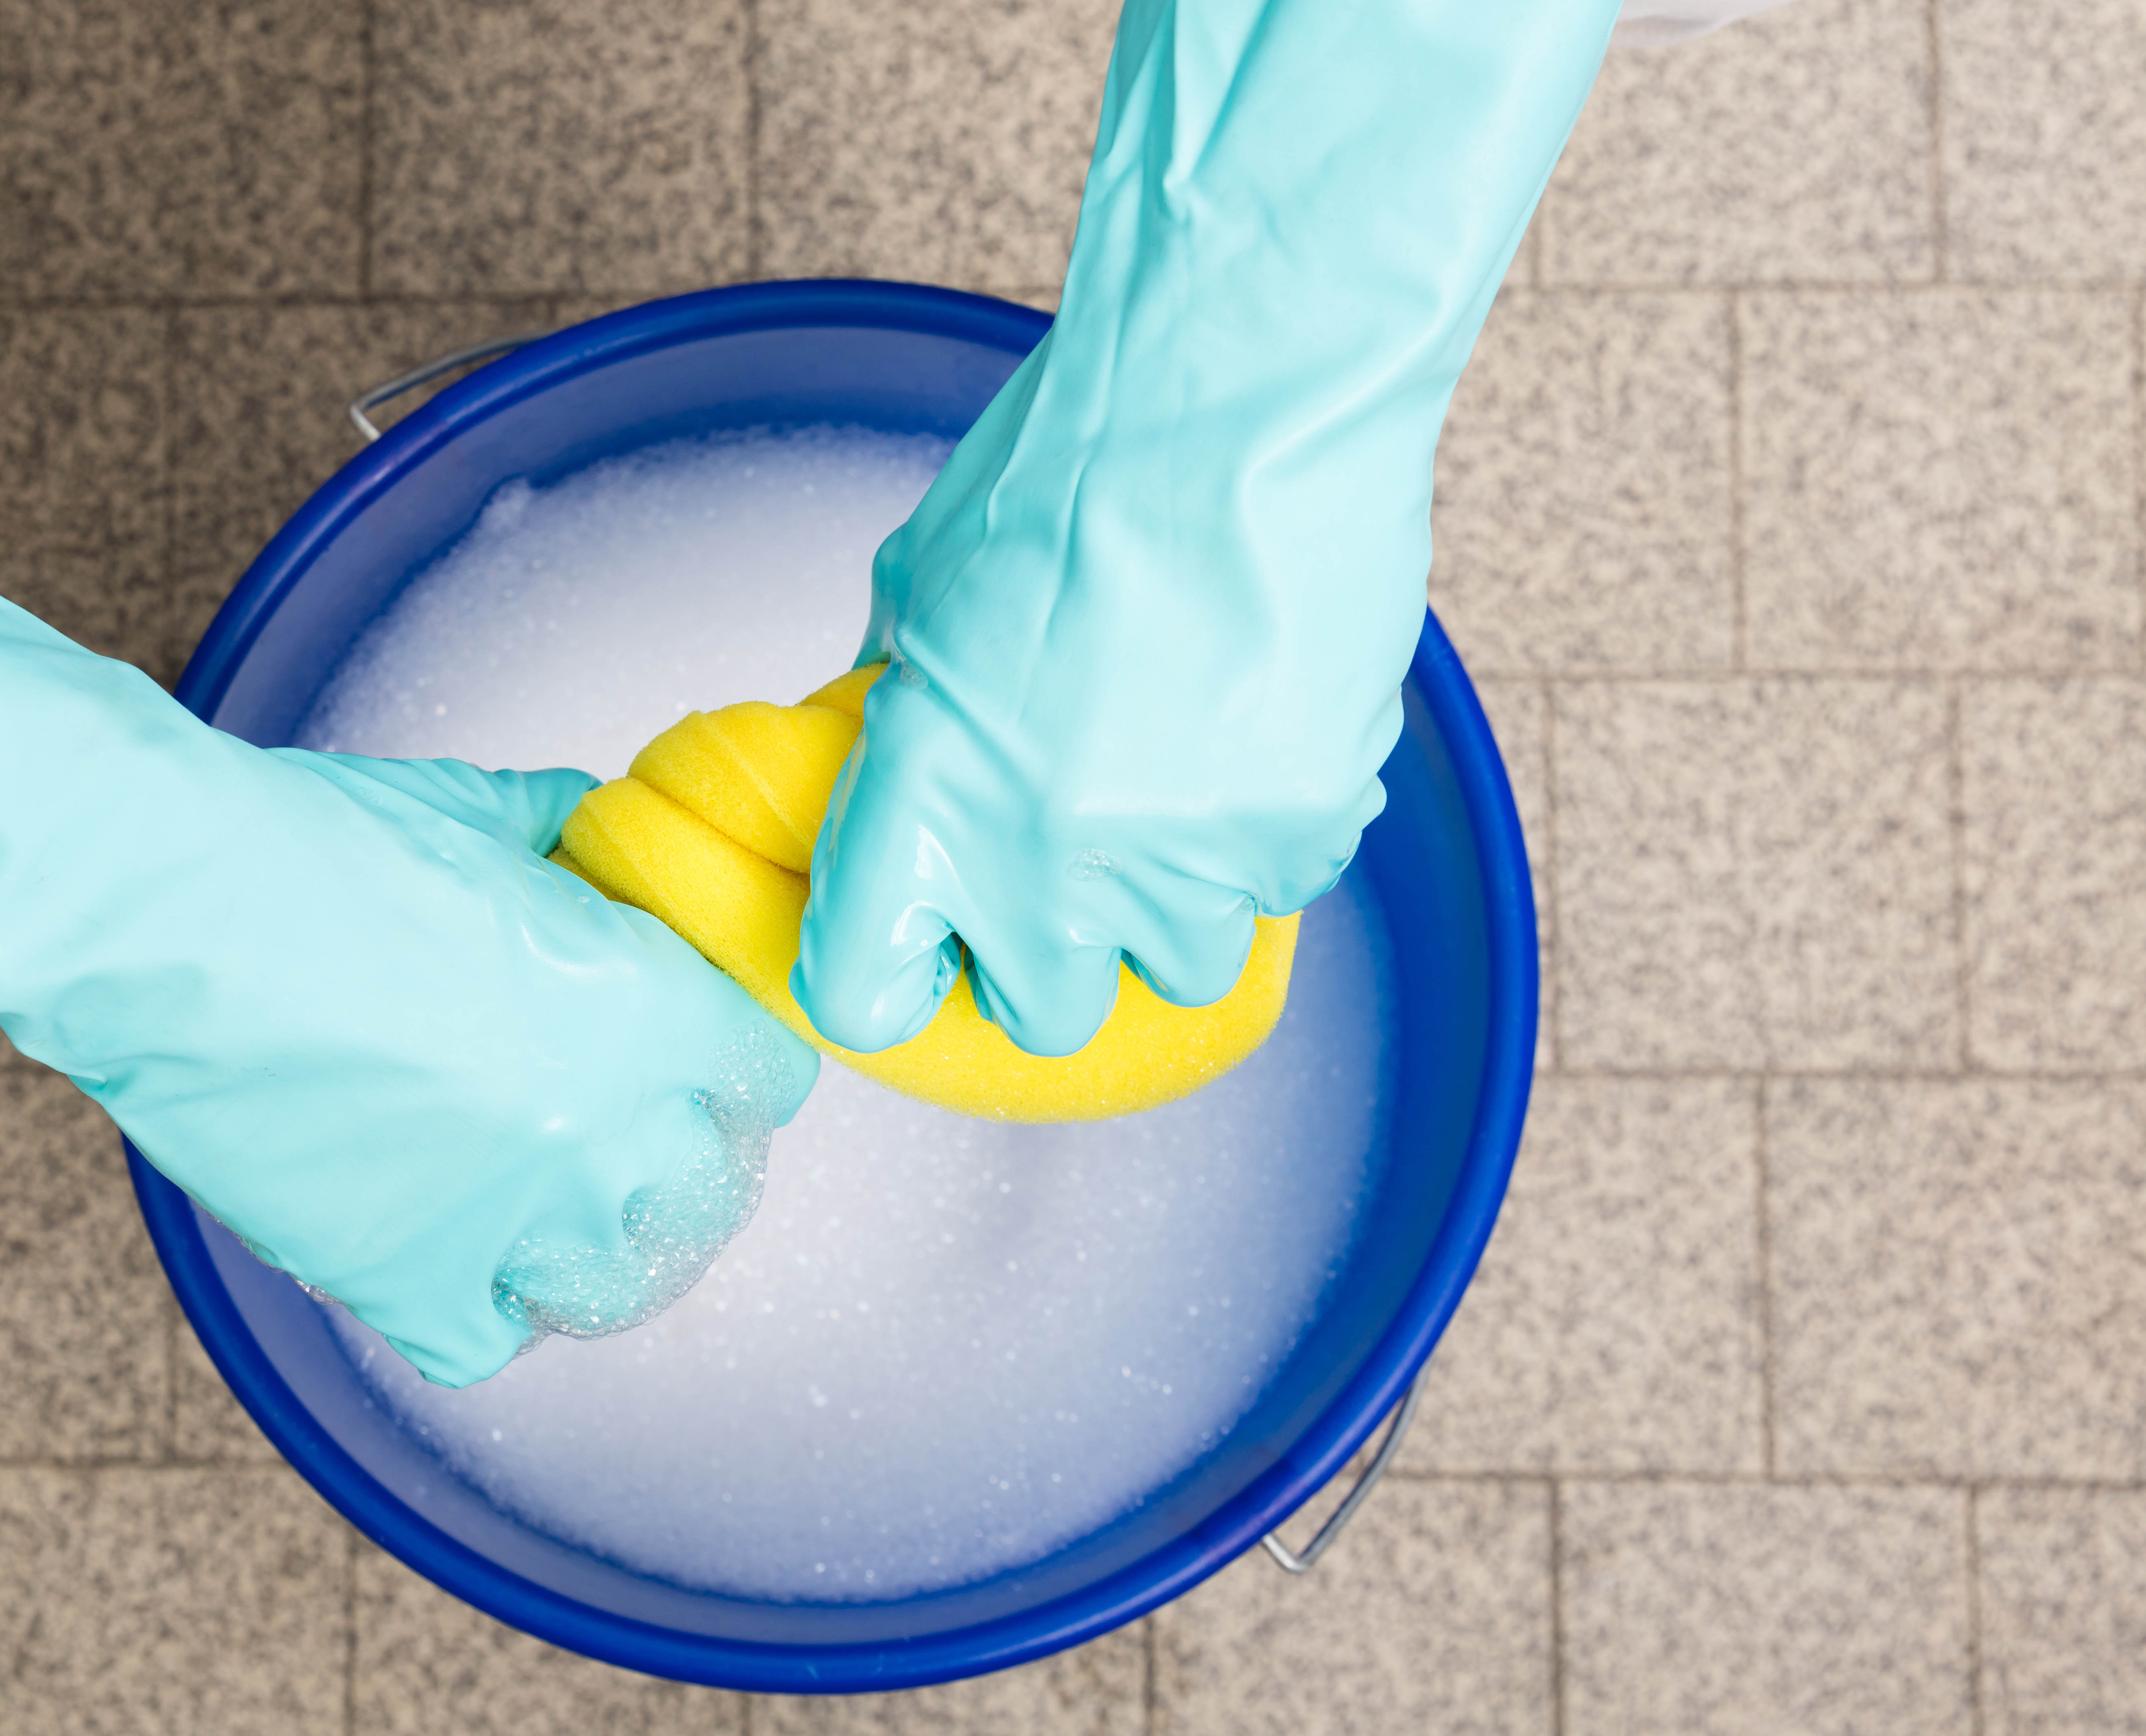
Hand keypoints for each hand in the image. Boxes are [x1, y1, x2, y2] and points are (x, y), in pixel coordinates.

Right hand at [0, 355, 815, 1389]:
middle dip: (660, 1136)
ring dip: (589, 1222)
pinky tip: (455, 1227)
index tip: (684, 1021)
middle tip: (593, 1092)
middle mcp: (550, 1096)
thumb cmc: (213, 821)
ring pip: (619, 1260)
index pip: (751, 1057)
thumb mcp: (398, 806)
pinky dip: (485, 1292)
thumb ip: (524, 848)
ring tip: (520, 1158)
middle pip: (704, 1171)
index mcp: (583, 977)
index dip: (722, 1046)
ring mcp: (462, 1184)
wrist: (53, 863)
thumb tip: (615, 846)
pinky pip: (485, 1324)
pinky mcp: (356, 1241)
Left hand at [794, 0, 1616, 1057]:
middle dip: (1050, 954)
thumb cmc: (1071, 466)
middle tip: (1060, 857)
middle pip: (1043, 1016)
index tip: (909, 941)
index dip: (884, 972)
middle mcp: (1047, 860)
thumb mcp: (921, 596)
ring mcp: (1185, 857)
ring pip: (1181, 962)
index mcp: (925, 798)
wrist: (1241, 394)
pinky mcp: (1303, 827)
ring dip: (1169, 892)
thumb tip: (884, 778)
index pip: (862, 992)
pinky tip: (1247, 717)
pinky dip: (1265, 824)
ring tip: (1170, 766)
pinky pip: (1279, 882)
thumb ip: (899, 714)